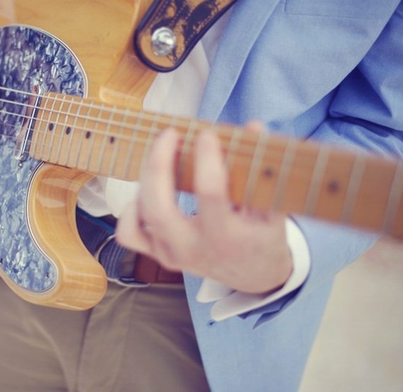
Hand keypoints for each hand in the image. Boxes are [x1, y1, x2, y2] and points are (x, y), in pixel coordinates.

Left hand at [116, 126, 292, 293]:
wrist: (254, 276)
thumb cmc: (264, 237)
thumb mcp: (273, 208)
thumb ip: (262, 168)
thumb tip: (254, 125)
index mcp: (226, 238)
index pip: (210, 194)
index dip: (206, 159)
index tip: (206, 135)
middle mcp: (193, 249)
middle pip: (159, 208)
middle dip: (159, 165)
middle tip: (169, 134)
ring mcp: (171, 254)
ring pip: (141, 216)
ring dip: (147, 179)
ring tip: (163, 153)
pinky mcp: (158, 255)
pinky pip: (129, 233)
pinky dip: (131, 209)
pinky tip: (147, 190)